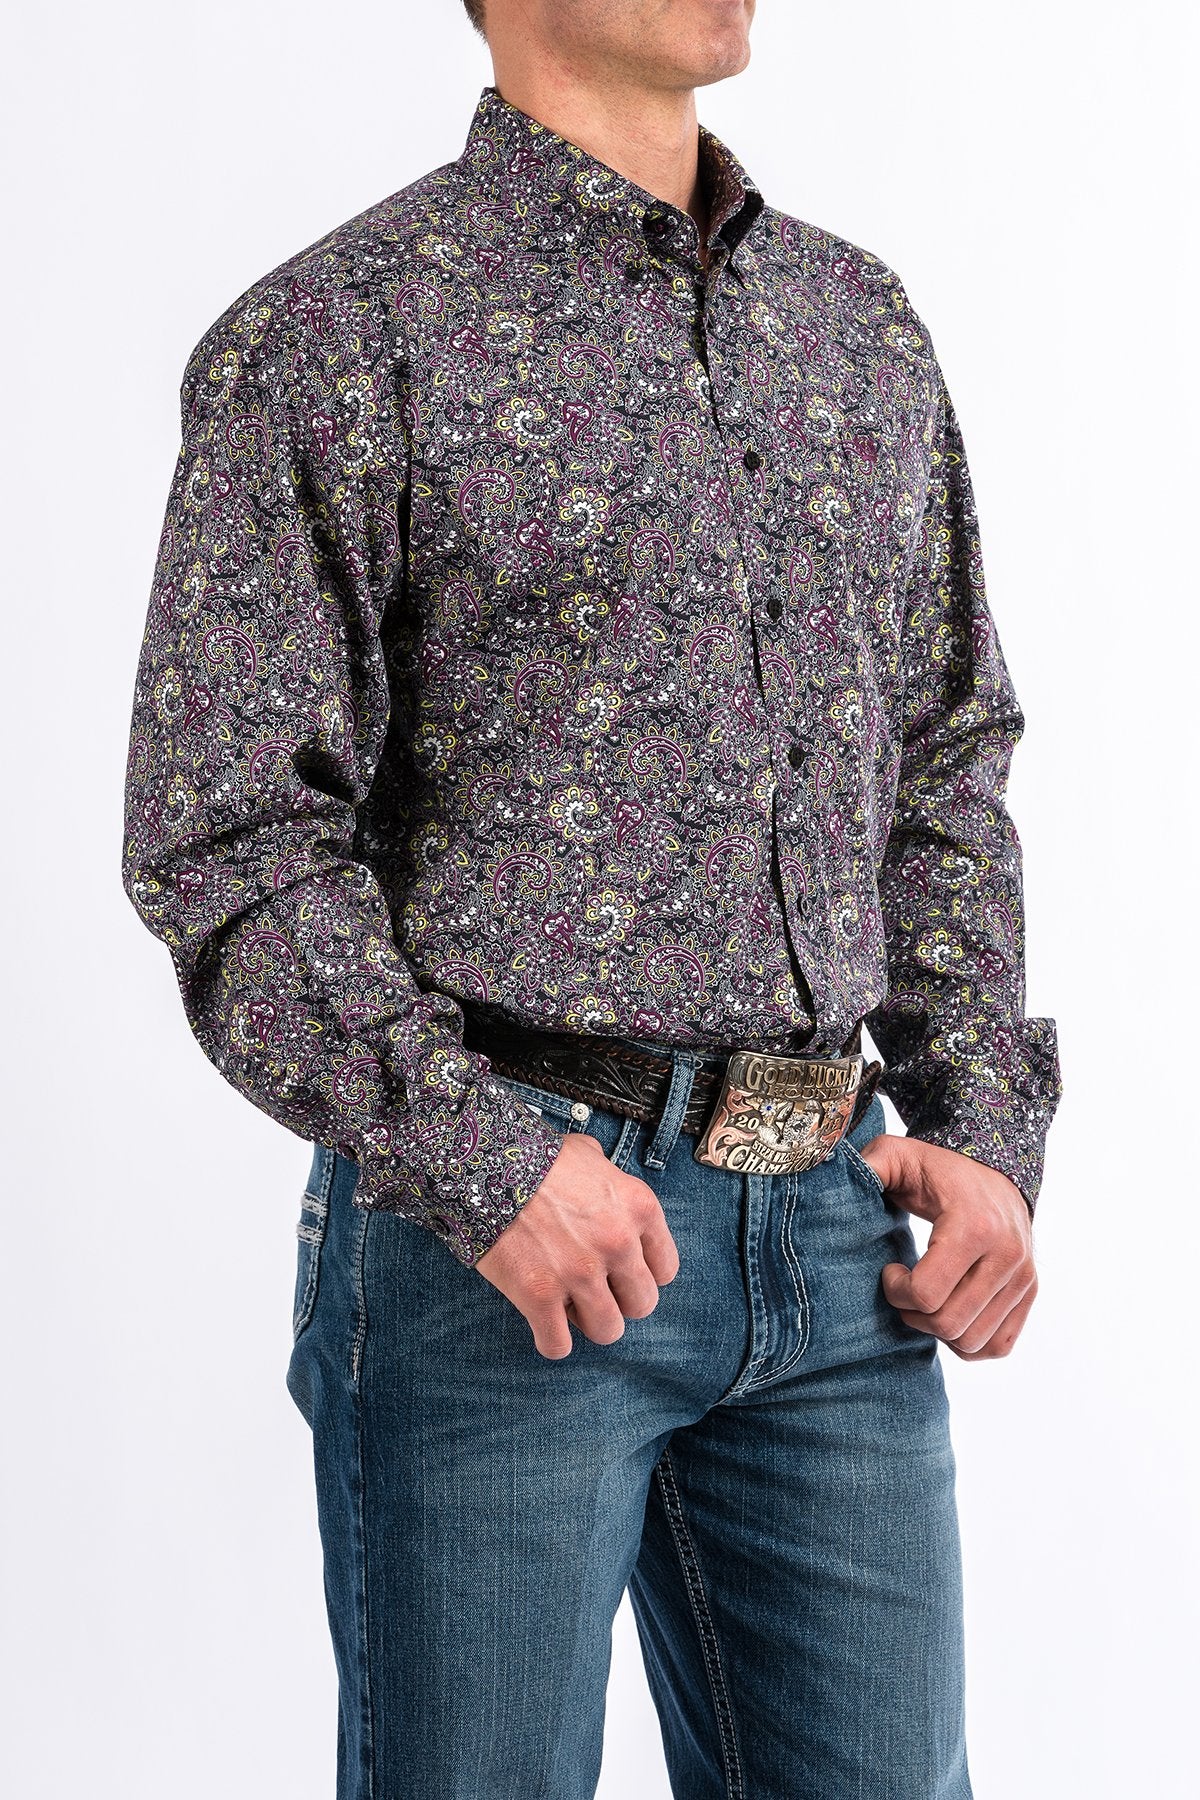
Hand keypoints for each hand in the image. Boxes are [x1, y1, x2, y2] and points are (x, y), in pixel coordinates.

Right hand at [474, 1133, 680, 1359]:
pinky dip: (551, 1339)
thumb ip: (608, 1175)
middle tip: (592, 1287)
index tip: (620, 1271)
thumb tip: (604, 1175)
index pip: (665, 1269)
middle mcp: (617, 1243)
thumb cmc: (535, 1155)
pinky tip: (542, 1321)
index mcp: (638, 1208)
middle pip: (642, 1304)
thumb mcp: (588, 1153)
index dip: (641, 1274)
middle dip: (618, 1300)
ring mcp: (579, 1272)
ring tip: (567, 1303)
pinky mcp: (539, 1295)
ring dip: (588, 1322)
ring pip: (608, 1330)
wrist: (483, 1161)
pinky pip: (558, 1345)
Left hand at [857, 1134, 1037, 1358]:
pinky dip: (969, 1341)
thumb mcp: (898, 1156)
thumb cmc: (938, 1169)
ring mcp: (1023, 1277)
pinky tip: (950, 1311)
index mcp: (974, 1227)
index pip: (927, 1294)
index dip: (896, 1292)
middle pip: (948, 1324)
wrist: (994, 1170)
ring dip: (939, 1331)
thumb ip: (869, 1166)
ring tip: (927, 1299)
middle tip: (904, 1289)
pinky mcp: (1030, 1292)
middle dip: (914, 1315)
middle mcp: (1007, 1256)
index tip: (890, 1270)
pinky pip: (999, 1345)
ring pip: (973, 1342)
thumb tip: (840, 1175)